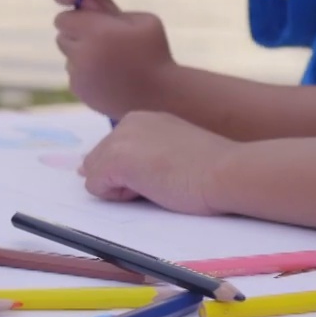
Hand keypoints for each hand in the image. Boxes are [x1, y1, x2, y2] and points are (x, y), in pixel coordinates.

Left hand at [55, 5, 175, 118]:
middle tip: (103, 41)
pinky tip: (110, 77)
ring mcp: (79, 76)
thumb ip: (111, 9)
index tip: (93, 22)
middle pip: (62, 37)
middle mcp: (82, 54)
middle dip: (78, 36)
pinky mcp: (80, 92)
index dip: (78, 18)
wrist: (161, 96)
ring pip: (69, 57)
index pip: (63, 19)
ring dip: (82, 55)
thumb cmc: (156, 53)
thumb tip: (86, 2)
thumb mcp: (144, 21)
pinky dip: (87, 74)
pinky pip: (75, 75)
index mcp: (98, 32)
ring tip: (110, 62)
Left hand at [80, 111, 232, 214]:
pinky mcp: (116, 159)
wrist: (227, 171)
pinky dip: (120, 197)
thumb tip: (88, 169)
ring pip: (95, 175)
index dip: (132, 173)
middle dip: (122, 179)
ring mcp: (120, 139)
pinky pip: (96, 188)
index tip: (163, 174)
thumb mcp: (171, 153)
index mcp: (145, 119)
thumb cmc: (210, 169)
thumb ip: (140, 155)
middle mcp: (129, 122)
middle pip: (97, 163)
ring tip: (160, 181)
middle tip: (164, 178)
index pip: (113, 153)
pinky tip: (152, 186)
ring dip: (122, 188)